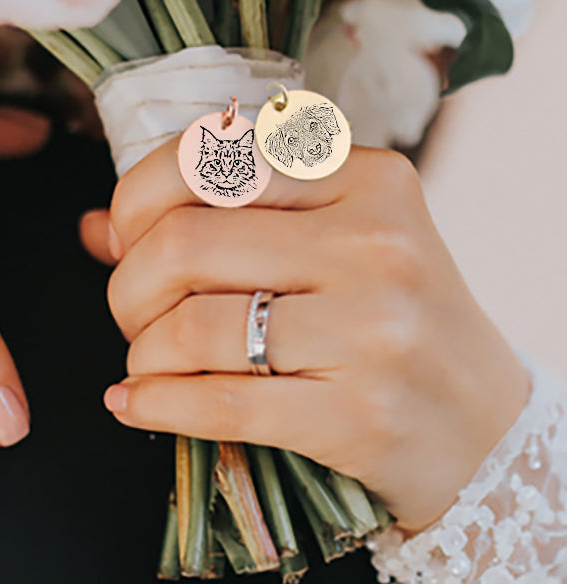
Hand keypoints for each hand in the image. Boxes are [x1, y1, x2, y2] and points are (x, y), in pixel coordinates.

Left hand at [81, 142, 530, 530]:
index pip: (209, 156)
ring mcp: (372, 329)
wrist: (486, 427)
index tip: (125, 234)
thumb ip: (216, 219)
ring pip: (191, 326)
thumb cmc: (388, 319)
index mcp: (363, 176)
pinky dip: (155, 403)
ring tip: (144, 361)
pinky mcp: (359, 415)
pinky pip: (217, 402)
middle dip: (127, 285)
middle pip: (184, 243)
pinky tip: (135, 403)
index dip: (136, 197)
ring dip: (140, 351)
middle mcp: (374, 242)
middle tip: (131, 311)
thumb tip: (97, 227)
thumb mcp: (328, 242)